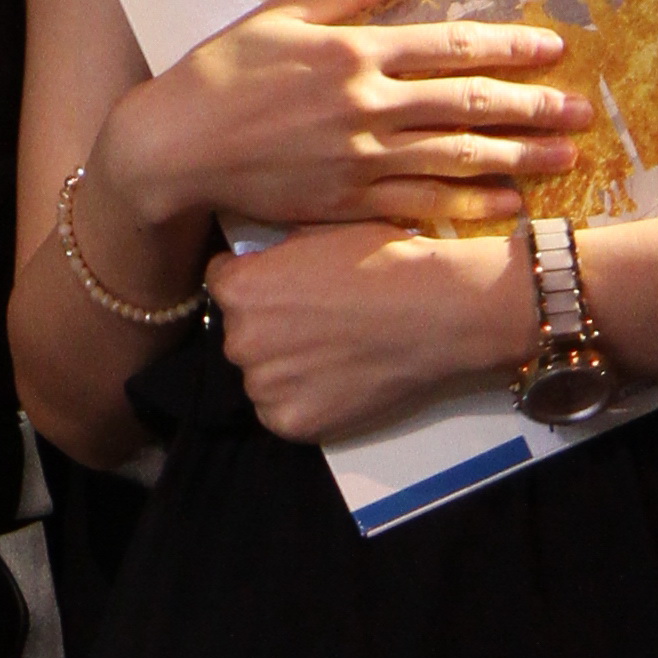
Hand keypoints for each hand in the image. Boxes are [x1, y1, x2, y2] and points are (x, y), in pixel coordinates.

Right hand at [102, 0, 587, 239]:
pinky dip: (469, 205)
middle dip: (533, 108)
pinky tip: (509, 205)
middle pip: (469, 106)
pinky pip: (422, 204)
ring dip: (519, 158)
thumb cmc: (220, 73)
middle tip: (582, 112)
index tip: (554, 48)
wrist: (174, 148)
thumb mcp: (281, 14)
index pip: (452, 46)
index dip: (510, 46)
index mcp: (355, 53)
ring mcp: (361, 160)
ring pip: (456, 159)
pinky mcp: (347, 202)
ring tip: (566, 159)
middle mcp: (368, 107)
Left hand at [207, 217, 519, 444]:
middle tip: (316, 323)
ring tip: (333, 352)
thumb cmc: (385, 262)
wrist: (436, 310)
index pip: (221, 285)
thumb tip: (260, 264)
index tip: (282, 288)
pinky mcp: (291, 423)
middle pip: (240, 335)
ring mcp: (265, 386)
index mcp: (239, 289)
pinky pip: (282, 413)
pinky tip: (337, 380)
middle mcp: (240, 340)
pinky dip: (303, 402)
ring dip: (284, 368)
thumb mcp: (317, 233)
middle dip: (268, 328)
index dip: (255, 284)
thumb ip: (275, 255)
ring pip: (261, 377)